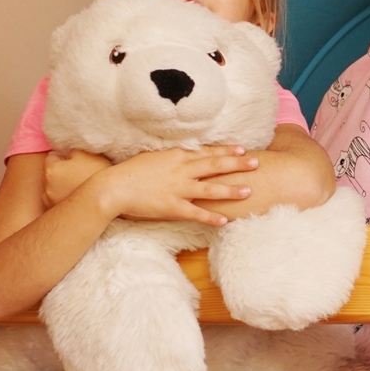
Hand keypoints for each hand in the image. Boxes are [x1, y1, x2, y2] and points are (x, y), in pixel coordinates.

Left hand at [43, 150, 111, 207]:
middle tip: (79, 172)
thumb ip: (72, 150)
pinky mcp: (60, 215)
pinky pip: (60, 202)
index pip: (52, 157)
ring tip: (79, 186)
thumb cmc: (98, 174)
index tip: (77, 160)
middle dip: (62, 172)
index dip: (65, 156)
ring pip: (54, 189)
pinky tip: (79, 199)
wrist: (110, 198)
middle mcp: (47, 188)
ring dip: (62, 186)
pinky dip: (66, 199)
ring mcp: (52, 203)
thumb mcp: (86, 154)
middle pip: (52, 174)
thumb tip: (67, 153)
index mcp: (51, 170)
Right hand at [98, 145, 255, 225]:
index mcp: (177, 156)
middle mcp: (181, 170)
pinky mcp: (171, 207)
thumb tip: (185, 154)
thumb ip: (172, 157)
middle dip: (237, 164)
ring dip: (231, 190)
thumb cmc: (130, 171)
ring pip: (210, 189)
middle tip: (256, 163)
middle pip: (215, 166)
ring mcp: (178, 189)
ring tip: (248, 191)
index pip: (207, 152)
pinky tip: (224, 220)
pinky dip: (210, 217)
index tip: (242, 149)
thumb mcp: (154, 157)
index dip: (226, 151)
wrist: (112, 187)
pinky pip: (195, 213)